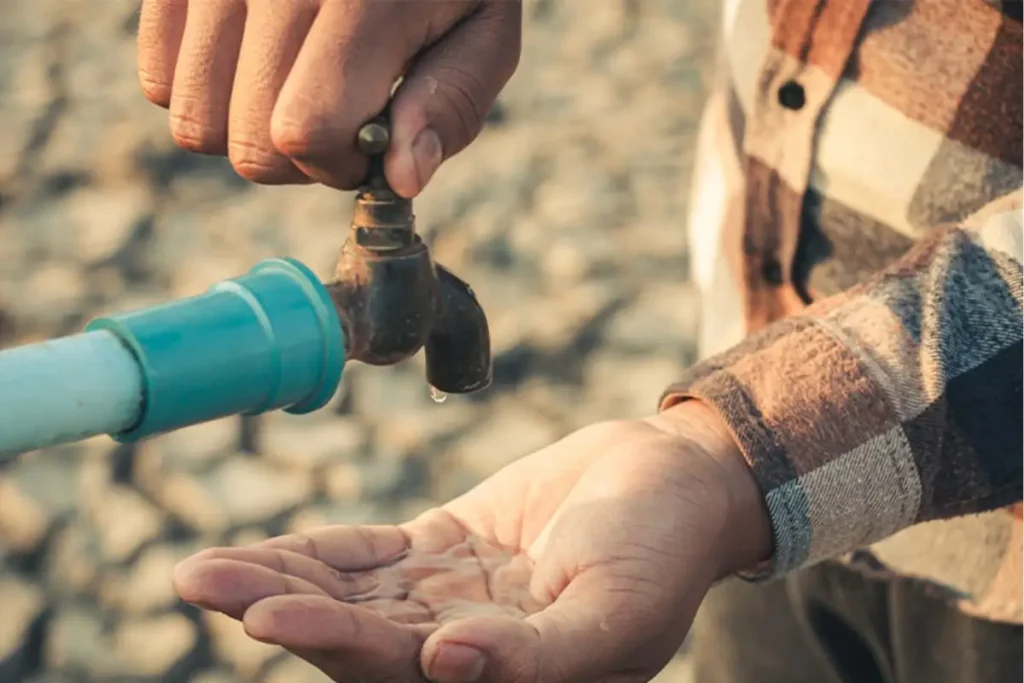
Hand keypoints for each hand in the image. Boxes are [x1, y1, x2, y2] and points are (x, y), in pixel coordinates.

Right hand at [137, 0, 521, 195]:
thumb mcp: (482, 29)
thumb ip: (451, 104)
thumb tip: (398, 179)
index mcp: (361, 0)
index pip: (304, 130)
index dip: (339, 163)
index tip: (369, 140)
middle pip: (244, 142)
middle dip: (297, 158)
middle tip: (337, 116)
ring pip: (192, 122)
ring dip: (247, 131)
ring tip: (296, 89)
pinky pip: (157, 79)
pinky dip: (205, 93)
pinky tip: (255, 65)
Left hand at [173, 402, 771, 682]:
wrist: (675, 480)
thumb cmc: (661, 550)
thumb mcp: (615, 609)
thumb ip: (537, 654)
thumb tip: (444, 665)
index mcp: (505, 676)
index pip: (396, 668)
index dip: (330, 641)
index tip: (263, 614)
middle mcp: (463, 648)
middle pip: (351, 636)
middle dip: (277, 609)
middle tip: (199, 580)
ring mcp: (450, 598)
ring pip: (349, 595)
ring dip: (280, 581)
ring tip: (204, 568)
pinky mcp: (445, 549)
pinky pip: (369, 555)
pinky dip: (318, 552)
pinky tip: (268, 550)